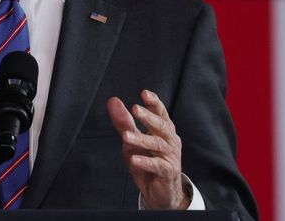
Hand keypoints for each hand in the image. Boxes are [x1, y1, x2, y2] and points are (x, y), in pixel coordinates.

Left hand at [107, 90, 188, 209]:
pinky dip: (145, 161)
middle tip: (135, 109)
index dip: (154, 102)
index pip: (161, 113)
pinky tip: (133, 159)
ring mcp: (171, 156)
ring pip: (157, 145)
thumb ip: (124, 122)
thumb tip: (113, 101)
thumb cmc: (147, 161)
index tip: (144, 93)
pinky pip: (157, 165)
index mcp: (164, 131)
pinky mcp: (168, 172)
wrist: (160, 191)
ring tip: (126, 136)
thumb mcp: (132, 140)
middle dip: (148, 117)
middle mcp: (170, 141)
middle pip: (162, 126)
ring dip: (141, 139)